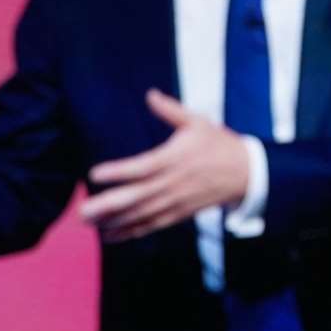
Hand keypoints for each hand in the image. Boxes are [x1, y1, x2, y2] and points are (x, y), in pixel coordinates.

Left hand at [78, 89, 249, 241]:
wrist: (247, 174)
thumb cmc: (219, 145)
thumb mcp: (198, 122)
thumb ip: (171, 110)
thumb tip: (150, 94)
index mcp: (175, 159)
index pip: (142, 167)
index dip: (118, 172)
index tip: (95, 174)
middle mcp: (173, 183)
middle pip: (137, 197)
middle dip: (109, 206)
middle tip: (83, 212)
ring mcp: (176, 201)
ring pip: (142, 215)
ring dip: (115, 221)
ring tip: (89, 223)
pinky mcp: (179, 213)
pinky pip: (152, 225)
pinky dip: (131, 231)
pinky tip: (110, 235)